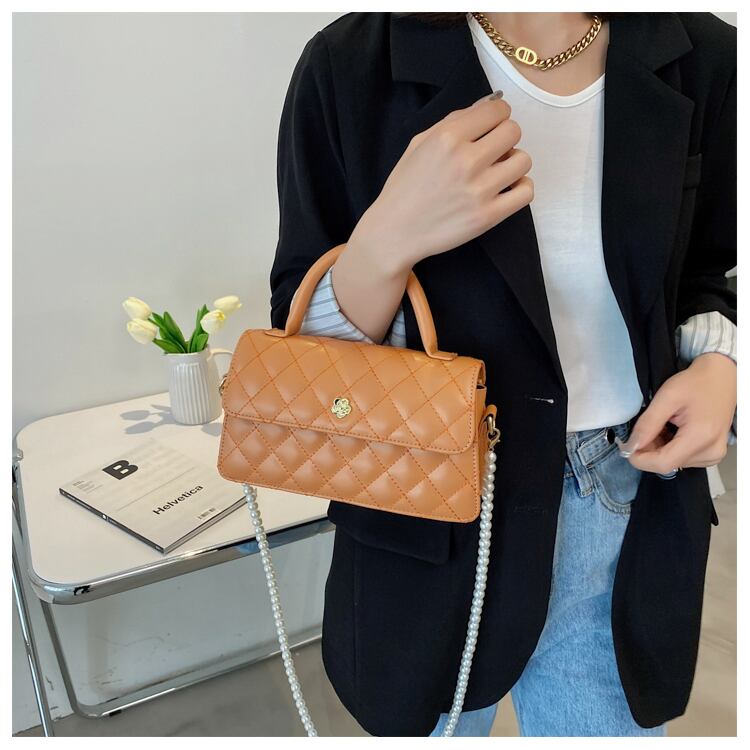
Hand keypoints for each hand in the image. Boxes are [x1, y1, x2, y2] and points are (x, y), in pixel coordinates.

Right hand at [350, 92, 533, 274]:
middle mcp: (465, 160)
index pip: (498, 109)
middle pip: (514, 131)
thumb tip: (488, 105)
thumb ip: (454, 121)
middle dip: (505, 138)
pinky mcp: (487, 216)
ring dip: (513, 163)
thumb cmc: (405, 187)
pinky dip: (520, 189)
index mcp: (447, 137)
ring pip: (523, 160)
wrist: (395, 231)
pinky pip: (526, 192)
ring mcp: (478, 190)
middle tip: (492, 151)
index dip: (497, 116)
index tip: (490, 127)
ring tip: (497, 172)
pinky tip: (505, 190)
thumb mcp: (420, 144)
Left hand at [620, 352, 736, 473]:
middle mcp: (711, 452)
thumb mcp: (667, 397)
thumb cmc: (695, 383)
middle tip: (644, 428)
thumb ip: (648, 423)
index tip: (626, 446)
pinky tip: (670, 430)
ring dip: (658, 448)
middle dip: (648, 450)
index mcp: (701, 437)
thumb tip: (632, 445)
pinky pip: (682, 458)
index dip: (640, 459)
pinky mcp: (712, 454)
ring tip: (662, 424)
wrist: (721, 377)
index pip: (663, 464)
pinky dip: (669, 447)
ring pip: (673, 462)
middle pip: (667, 464)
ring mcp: (713, 455)